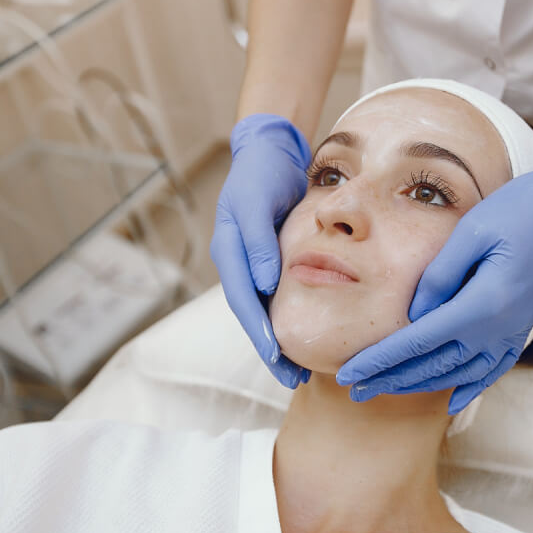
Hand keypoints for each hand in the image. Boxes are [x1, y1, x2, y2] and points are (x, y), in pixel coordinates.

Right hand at [210, 114, 311, 387]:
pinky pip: (276, 298)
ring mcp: (252, 264)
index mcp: (230, 251)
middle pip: (252, 314)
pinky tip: (303, 338)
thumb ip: (260, 241)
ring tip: (298, 372)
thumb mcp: (259, 202)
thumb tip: (265, 283)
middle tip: (291, 378)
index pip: (243, 299)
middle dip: (269, 349)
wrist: (269, 154)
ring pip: (263, 311)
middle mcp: (238, 263)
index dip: (258, 330)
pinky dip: (287, 320)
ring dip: (278, 342)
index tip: (276, 354)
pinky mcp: (269, 262)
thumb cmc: (262, 174)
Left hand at [336, 121, 532, 412]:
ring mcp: (511, 334)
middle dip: (388, 380)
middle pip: (431, 366)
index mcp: (481, 306)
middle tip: (354, 391)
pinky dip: (469, 388)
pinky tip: (452, 402)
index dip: (379, 361)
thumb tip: (413, 313)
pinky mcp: (520, 330)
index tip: (348, 374)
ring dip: (418, 386)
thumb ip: (438, 276)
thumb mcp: (470, 232)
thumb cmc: (519, 210)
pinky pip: (491, 370)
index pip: (416, 343)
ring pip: (457, 374)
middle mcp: (497, 330)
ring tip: (385, 390)